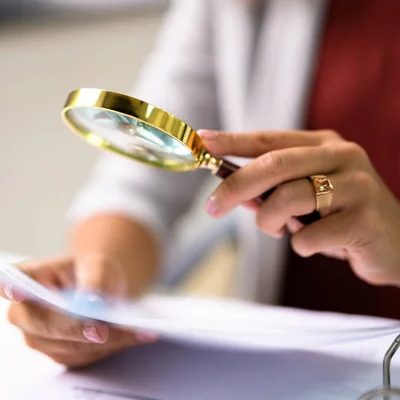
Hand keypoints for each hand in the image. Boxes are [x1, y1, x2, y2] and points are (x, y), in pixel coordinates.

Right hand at [0, 255, 157, 367]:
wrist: (100, 290)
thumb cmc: (91, 272)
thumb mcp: (98, 266)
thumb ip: (94, 280)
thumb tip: (91, 302)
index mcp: (27, 278)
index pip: (5, 282)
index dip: (6, 287)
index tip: (15, 289)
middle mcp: (23, 311)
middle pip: (40, 325)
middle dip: (74, 328)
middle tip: (103, 329)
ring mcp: (37, 337)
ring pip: (66, 345)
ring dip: (103, 341)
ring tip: (135, 330)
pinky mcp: (57, 354)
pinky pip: (83, 357)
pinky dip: (110, 347)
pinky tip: (132, 336)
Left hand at [199, 129, 399, 285]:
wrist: (397, 245)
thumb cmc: (340, 218)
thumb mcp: (306, 198)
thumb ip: (272, 190)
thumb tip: (230, 191)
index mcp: (324, 144)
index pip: (269, 139)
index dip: (232, 140)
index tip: (200, 141)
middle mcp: (343, 156)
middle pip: (275, 164)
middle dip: (236, 186)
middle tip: (212, 208)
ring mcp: (357, 185)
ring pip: (289, 198)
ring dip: (269, 221)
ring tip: (276, 231)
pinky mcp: (365, 219)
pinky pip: (309, 235)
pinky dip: (300, 245)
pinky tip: (315, 244)